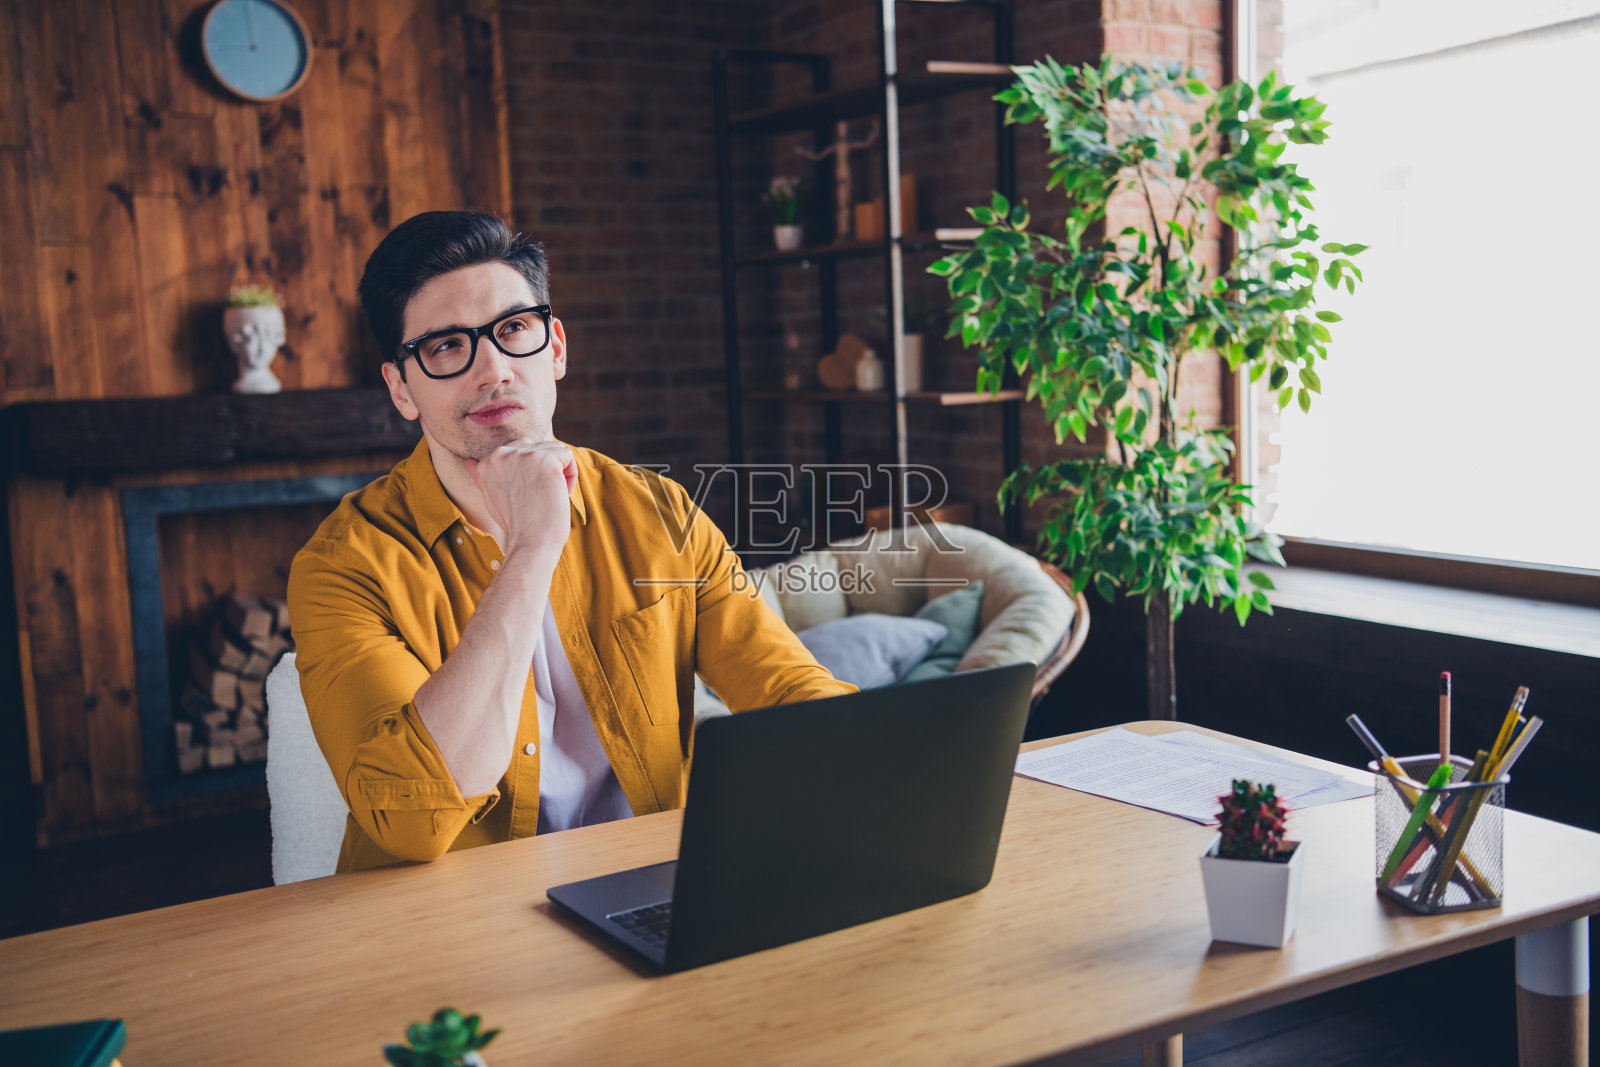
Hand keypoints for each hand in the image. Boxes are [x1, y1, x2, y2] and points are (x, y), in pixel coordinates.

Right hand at [464, 439, 576, 558]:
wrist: (530, 543)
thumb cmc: (516, 524)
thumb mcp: (492, 497)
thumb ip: (483, 477)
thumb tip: (469, 462)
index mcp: (488, 461)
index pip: (521, 449)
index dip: (531, 473)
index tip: (527, 495)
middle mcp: (502, 453)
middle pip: (539, 447)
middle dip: (547, 470)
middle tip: (540, 497)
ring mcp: (523, 455)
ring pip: (555, 450)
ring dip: (560, 472)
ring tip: (550, 495)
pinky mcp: (545, 460)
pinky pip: (568, 456)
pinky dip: (570, 476)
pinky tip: (559, 494)